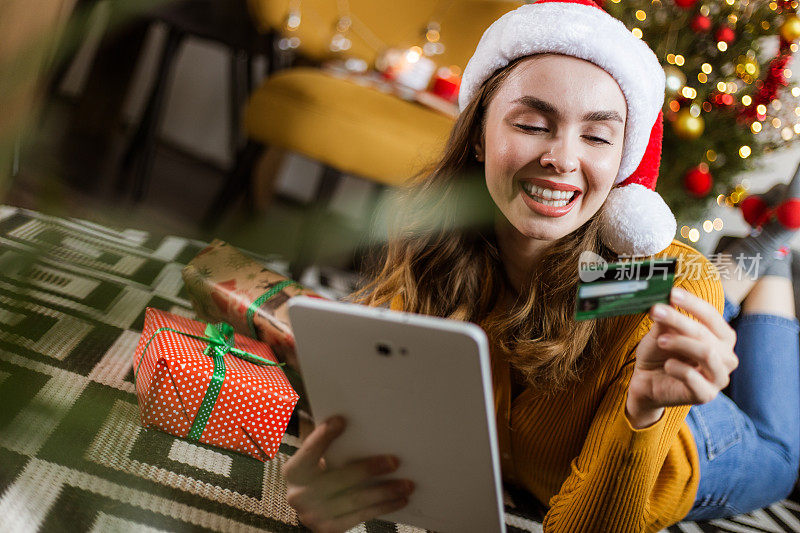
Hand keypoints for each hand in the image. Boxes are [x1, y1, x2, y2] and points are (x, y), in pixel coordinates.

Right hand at [282, 417, 414, 531]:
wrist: (311, 508)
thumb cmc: (320, 471)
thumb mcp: (316, 456)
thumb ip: (327, 440)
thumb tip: (350, 416)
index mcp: (294, 470)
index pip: (309, 450)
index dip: (323, 436)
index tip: (341, 421)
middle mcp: (299, 495)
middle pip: (338, 479)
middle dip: (368, 469)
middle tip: (395, 461)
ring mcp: (313, 515)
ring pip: (354, 501)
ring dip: (384, 492)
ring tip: (407, 484)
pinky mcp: (329, 529)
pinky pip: (361, 517)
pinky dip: (383, 507)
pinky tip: (400, 499)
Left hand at [627, 287, 738, 427]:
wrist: (647, 382)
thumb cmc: (659, 354)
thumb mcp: (660, 332)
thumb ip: (667, 320)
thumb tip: (666, 300)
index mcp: (721, 338)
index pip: (712, 316)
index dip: (693, 303)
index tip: (672, 293)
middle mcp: (726, 357)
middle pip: (707, 333)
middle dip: (680, 320)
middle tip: (656, 311)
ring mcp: (719, 377)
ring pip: (707, 353)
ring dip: (681, 342)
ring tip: (661, 340)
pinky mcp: (706, 395)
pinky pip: (694, 378)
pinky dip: (678, 368)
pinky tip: (667, 365)